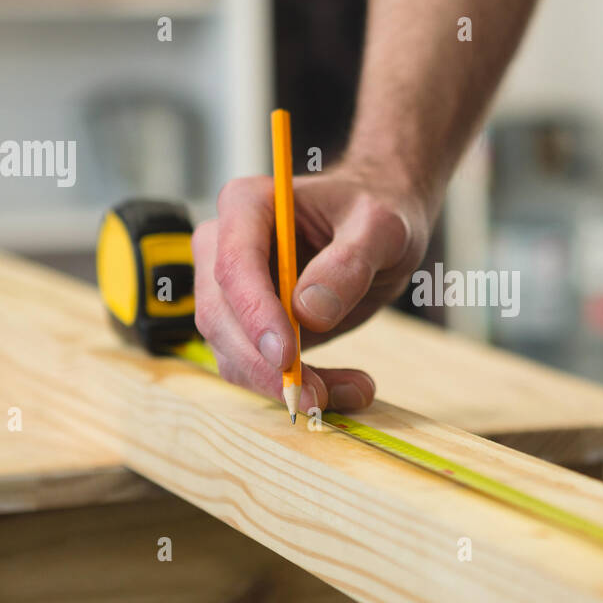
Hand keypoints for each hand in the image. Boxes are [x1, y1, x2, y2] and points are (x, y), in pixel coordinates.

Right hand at [192, 159, 432, 412]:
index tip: (286, 356)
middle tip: (318, 397)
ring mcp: (230, 289)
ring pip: (233, 352)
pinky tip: (346, 390)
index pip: (234, 265)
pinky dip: (297, 387)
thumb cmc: (377, 209)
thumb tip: (309, 313)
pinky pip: (257, 366)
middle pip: (222, 316)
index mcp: (246, 205)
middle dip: (265, 365)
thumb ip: (350, 262)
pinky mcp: (249, 325)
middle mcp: (223, 245)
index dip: (255, 315)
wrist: (377, 225)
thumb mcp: (381, 226)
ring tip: (352, 392)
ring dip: (285, 385)